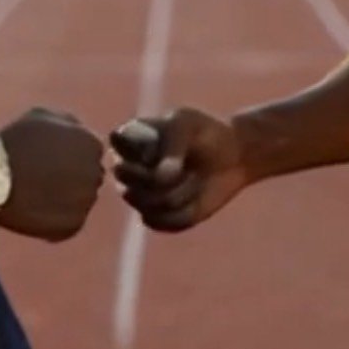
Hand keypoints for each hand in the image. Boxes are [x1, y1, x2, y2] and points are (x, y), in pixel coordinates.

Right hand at [0, 107, 104, 242]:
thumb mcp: (43, 116)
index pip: (90, 153)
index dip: (69, 156)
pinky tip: (36, 211)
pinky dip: (56, 220)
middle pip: (88, 177)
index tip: (49, 160)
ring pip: (80, 201)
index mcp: (92, 145)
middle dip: (72, 178)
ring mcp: (86, 201)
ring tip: (36, 196)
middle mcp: (95, 173)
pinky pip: (70, 223)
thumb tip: (78, 133)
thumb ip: (69, 123)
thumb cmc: (15, 141)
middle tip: (43, 179)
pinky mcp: (73, 225)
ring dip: (65, 199)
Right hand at [109, 108, 247, 233]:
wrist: (233, 157)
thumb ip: (171, 146)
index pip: (116, 143)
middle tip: (188, 165)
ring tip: (195, 179)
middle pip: (126, 179)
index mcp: (126, 140)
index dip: (142, 147)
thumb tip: (159, 179)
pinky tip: (196, 199)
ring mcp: (139, 195)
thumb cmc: (206, 133)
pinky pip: (159, 222)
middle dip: (162, 176)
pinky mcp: (156, 217)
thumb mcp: (188, 126)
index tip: (168, 140)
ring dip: (178, 193)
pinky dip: (183, 212)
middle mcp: (126, 169)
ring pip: (145, 204)